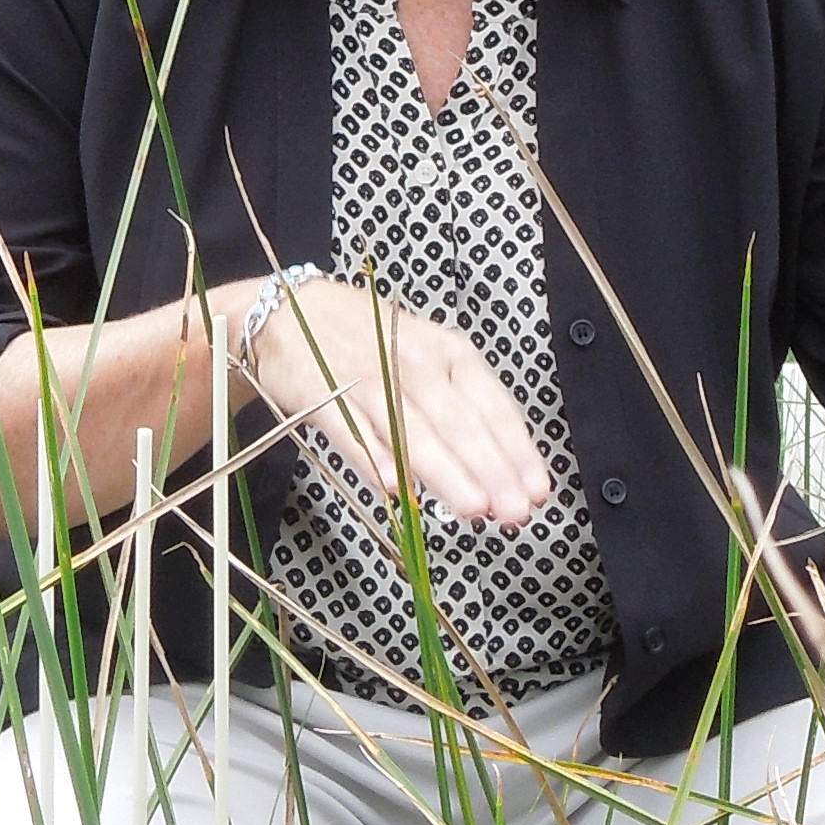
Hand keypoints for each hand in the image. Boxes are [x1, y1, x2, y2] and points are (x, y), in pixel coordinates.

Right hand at [235, 274, 556, 529]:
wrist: (288, 313)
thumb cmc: (368, 341)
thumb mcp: (427, 357)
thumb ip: (460, 408)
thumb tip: (498, 469)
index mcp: (449, 352)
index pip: (492, 406)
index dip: (517, 451)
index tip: (536, 490)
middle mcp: (414, 363)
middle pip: (459, 424)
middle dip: (492, 471)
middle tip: (514, 511)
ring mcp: (368, 378)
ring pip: (414, 431)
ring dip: (446, 472)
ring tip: (474, 507)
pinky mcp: (323, 393)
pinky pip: (351, 428)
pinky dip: (372, 455)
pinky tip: (394, 485)